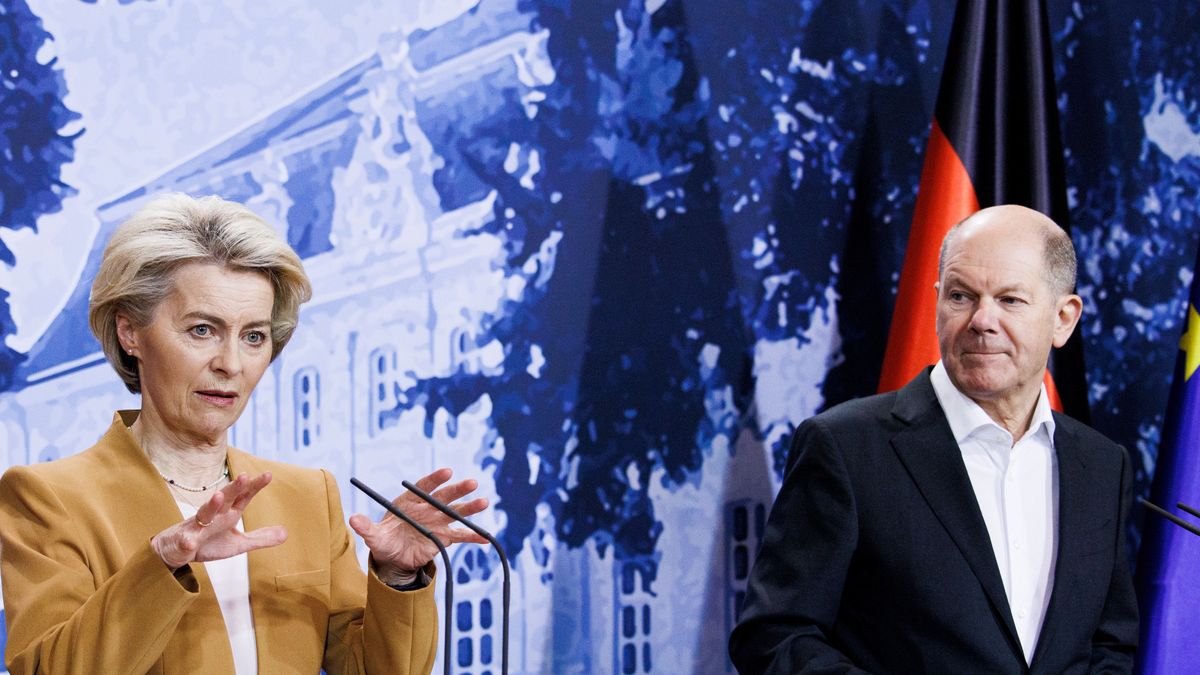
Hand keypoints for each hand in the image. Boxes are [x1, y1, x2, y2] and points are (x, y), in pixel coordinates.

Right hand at [151, 472, 287, 569]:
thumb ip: (260, 538)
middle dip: (233, 487)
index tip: (268, 474)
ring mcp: (197, 527)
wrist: (178, 551)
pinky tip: (190, 543)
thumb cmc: (209, 543)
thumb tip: (286, 533)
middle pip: (224, 498)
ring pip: (203, 514)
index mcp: (228, 514)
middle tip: (244, 476)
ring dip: (210, 505)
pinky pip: (185, 541)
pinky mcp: (184, 541)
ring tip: (217, 496)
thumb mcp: (238, 543)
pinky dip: (187, 541)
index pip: (243, 497)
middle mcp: (214, 516)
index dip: (254, 486)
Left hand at [348, 468, 487, 581]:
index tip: (447, 472)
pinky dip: (472, 536)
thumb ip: (366, 527)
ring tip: (484, 502)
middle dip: (458, 490)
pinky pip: (460, 535)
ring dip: (470, 508)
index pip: (424, 487)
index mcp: (410, 501)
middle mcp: (427, 508)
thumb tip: (353, 519)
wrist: (394, 557)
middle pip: (444, 497)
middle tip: (472, 483)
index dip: (435, 479)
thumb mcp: (373, 536)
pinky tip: (485, 537)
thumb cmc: (384, 540)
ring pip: (455, 512)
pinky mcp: (444, 537)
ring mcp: (437, 522)